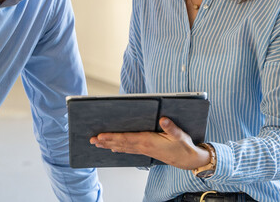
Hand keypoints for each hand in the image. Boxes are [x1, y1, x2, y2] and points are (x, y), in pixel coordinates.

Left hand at [89, 117, 210, 169]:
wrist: (188, 159)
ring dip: (109, 145)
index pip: (126, 138)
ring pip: (122, 147)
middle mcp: (143, 146)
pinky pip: (129, 150)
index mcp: (148, 141)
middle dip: (105, 141)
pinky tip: (113, 149)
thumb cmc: (183, 146)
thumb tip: (163, 119)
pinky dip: (119, 148)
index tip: (100, 136)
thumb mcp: (180, 135)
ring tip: (97, 143)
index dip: (112, 137)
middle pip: (120, 144)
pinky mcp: (146, 151)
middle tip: (91, 140)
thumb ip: (171, 127)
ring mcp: (144, 150)